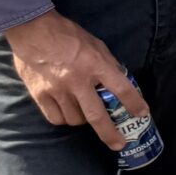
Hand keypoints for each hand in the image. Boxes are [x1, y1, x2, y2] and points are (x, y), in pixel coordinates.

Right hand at [3, 10, 138, 146]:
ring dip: (84, 121)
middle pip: (97, 116)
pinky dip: (65, 119)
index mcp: (96, 64)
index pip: (122, 89)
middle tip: (119, 144)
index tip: (142, 114)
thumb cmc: (68, 35)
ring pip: (76, 119)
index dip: (134, 104)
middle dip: (110, 134)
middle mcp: (78, 80)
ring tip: (86, 113)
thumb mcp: (96, 45)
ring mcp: (58, 90)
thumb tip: (119, 82)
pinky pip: (56, 118)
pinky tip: (68, 113)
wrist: (33, 30)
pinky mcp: (40, 95)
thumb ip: (107, 65)